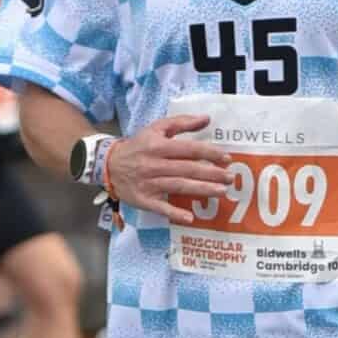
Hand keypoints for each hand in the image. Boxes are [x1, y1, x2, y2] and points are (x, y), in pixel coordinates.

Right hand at [104, 114, 231, 223]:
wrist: (108, 164)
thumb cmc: (138, 145)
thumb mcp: (156, 128)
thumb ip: (181, 122)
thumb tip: (206, 119)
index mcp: (158, 146)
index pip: (188, 149)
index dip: (208, 153)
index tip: (226, 158)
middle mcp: (153, 164)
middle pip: (186, 169)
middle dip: (211, 173)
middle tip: (230, 177)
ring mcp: (148, 183)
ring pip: (178, 186)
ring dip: (201, 190)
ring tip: (221, 192)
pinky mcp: (143, 199)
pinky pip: (160, 207)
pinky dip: (174, 213)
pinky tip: (190, 218)